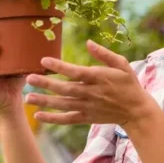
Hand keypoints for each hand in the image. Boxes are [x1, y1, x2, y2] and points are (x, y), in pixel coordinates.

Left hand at [24, 40, 155, 126]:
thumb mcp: (122, 65)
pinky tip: (38, 116)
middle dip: (46, 84)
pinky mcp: (87, 118)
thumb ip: (104, 54)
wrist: (136, 110)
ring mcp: (88, 107)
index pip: (76, 72)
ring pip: (63, 104)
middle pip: (65, 89)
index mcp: (99, 78)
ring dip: (45, 101)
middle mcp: (91, 93)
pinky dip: (53, 119)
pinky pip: (67, 119)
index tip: (44, 61)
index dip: (60, 67)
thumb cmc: (129, 84)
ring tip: (27, 97)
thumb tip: (88, 43)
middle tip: (29, 78)